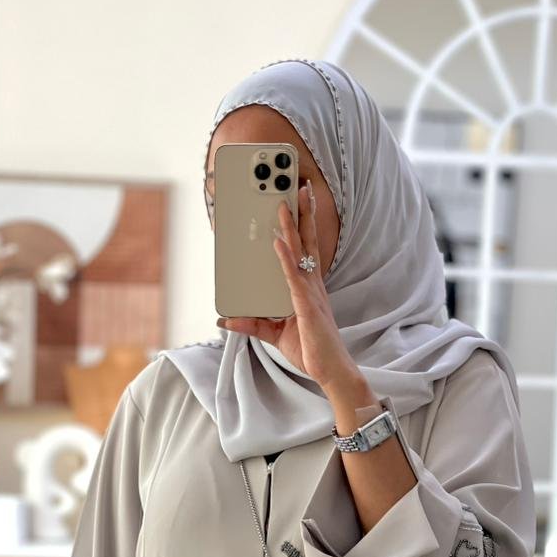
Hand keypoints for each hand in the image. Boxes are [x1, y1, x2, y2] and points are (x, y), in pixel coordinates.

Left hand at [216, 180, 357, 392]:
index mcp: (307, 288)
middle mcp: (312, 285)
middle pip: (307, 242)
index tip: (298, 203)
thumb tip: (226, 320)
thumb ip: (252, 324)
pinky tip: (278, 243)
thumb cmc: (311, 351)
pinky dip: (286, 259)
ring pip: (300, 253)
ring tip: (285, 204)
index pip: (304, 250)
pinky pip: (294, 278)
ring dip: (292, 227)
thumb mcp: (274, 335)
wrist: (330, 370)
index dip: (301, 226)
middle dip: (303, 213)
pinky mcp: (307, 305)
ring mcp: (311, 293)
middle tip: (300, 186)